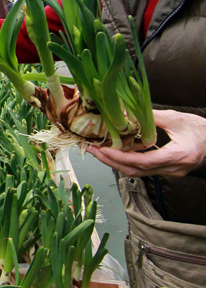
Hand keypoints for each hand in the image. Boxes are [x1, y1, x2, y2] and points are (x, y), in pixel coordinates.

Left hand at [87, 110, 205, 177]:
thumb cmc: (202, 129)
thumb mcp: (176, 118)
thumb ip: (151, 117)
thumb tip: (126, 113)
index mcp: (178, 155)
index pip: (144, 162)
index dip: (121, 158)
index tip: (103, 150)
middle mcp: (174, 168)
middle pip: (137, 171)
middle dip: (112, 162)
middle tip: (92, 150)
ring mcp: (172, 172)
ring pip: (139, 173)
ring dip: (117, 164)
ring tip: (99, 151)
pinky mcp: (170, 171)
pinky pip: (145, 171)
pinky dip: (128, 163)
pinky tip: (116, 154)